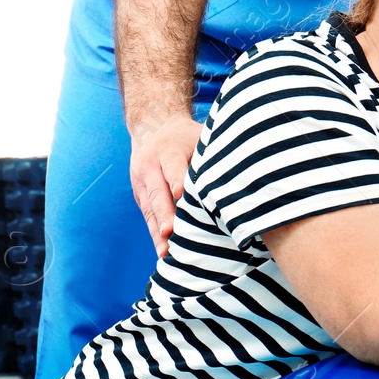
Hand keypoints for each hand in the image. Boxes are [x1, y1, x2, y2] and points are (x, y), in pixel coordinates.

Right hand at [129, 116, 202, 256]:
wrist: (152, 126)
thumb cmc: (185, 135)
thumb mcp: (198, 136)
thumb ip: (210, 155)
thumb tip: (239, 174)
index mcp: (167, 149)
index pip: (172, 166)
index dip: (177, 180)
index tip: (180, 194)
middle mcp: (149, 166)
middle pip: (157, 192)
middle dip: (164, 213)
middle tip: (170, 232)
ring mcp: (141, 182)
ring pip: (150, 208)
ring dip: (157, 231)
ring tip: (165, 251)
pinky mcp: (139, 195)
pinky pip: (147, 216)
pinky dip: (154, 233)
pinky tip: (164, 251)